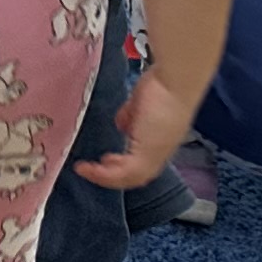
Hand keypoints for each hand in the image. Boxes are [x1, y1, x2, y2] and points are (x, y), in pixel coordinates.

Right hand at [74, 72, 194, 192]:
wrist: (175, 83)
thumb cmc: (163, 85)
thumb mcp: (140, 102)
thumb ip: (130, 115)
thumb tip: (122, 123)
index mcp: (160, 139)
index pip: (142, 161)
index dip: (123, 164)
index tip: (106, 159)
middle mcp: (159, 151)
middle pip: (136, 175)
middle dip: (113, 175)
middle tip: (93, 169)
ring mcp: (154, 154)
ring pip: (129, 178)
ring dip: (105, 177)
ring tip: (86, 171)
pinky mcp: (146, 154)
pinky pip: (122, 173)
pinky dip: (102, 174)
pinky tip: (88, 167)